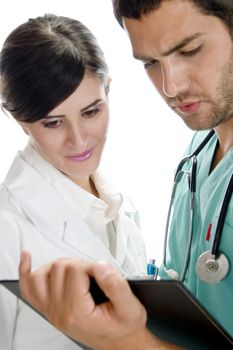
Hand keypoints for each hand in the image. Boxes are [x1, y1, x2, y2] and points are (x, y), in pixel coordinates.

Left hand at [19, 252, 147, 349]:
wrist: (120, 343)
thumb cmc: (124, 327)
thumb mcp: (131, 308)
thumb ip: (117, 285)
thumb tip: (100, 266)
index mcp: (77, 313)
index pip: (76, 270)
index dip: (93, 265)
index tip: (105, 273)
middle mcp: (59, 313)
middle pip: (59, 268)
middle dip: (80, 265)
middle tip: (96, 274)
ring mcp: (51, 311)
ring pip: (43, 274)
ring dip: (60, 266)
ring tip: (77, 271)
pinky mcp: (49, 309)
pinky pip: (29, 288)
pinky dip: (26, 272)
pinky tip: (27, 259)